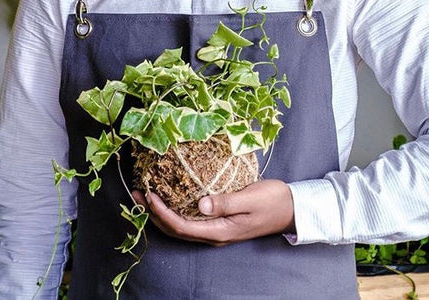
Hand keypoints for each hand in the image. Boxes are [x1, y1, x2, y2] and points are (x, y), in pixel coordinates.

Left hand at [132, 179, 294, 245]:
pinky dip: (175, 210)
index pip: (182, 226)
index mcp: (220, 231)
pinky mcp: (219, 222)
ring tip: (146, 196)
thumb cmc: (272, 201)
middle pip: (176, 230)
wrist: (291, 209)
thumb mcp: (250, 198)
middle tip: (137, 194)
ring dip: (161, 213)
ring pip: (181, 227)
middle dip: (154, 214)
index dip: (162, 212)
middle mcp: (214, 234)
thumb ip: (225, 202)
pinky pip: (190, 221)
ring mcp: (217, 230)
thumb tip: (200, 204)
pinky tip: (170, 197)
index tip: (149, 194)